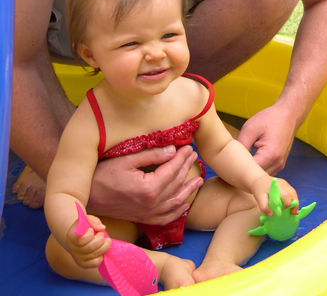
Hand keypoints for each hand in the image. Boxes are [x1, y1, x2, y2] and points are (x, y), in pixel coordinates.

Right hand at [67, 215, 110, 268]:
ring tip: (106, 240)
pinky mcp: (83, 264)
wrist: (77, 237)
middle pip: (90, 247)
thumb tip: (102, 228)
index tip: (91, 230)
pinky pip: (95, 263)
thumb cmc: (83, 226)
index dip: (89, 235)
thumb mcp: (87, 219)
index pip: (80, 240)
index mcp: (71, 237)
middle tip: (101, 234)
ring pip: (95, 254)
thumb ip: (94, 221)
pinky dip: (101, 256)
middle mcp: (73, 249)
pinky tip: (101, 250)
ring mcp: (77, 258)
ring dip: (105, 246)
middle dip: (101, 239)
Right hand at [87, 145, 203, 223]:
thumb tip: (172, 150)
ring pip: (175, 202)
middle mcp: (151, 203)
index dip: (182, 157)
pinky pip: (165, 218)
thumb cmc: (103, 175)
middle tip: (193, 155)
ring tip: (199, 179)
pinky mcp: (142, 218)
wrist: (87, 197)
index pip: (172, 170)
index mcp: (148, 188)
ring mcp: (147, 213)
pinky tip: (185, 204)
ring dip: (188, 190)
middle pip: (176, 183)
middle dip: (186, 168)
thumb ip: (151, 155)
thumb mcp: (126, 160)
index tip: (188, 147)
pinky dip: (177, 211)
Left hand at [237, 104, 297, 173]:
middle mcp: (277, 163)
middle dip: (244, 172)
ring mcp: (280, 165)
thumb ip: (241, 145)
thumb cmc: (270, 119)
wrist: (288, 115)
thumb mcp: (250, 129)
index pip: (251, 172)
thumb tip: (231, 158)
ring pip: (261, 176)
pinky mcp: (280, 163)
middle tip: (231, 166)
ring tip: (239, 163)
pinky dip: (258, 168)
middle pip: (256, 176)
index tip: (228, 167)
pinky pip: (266, 171)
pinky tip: (249, 162)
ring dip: (251, 171)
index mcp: (270, 155)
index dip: (238, 170)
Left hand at [251, 176, 298, 216]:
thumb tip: (271, 215)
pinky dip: (294, 200)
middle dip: (294, 204)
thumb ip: (264, 207)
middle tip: (292, 213)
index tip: (284, 210)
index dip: (287, 203)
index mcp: (277, 187)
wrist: (259, 180)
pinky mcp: (286, 185)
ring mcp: (285, 184)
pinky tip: (293, 207)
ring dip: (295, 203)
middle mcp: (283, 184)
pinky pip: (292, 193)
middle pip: (293, 194)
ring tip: (293, 212)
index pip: (286, 195)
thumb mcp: (259, 198)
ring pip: (294, 193)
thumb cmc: (259, 190)